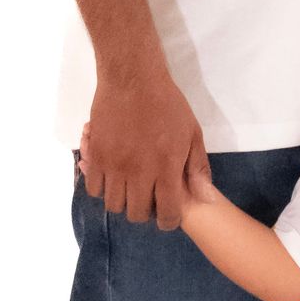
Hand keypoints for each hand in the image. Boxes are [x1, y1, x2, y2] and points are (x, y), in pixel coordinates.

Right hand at [78, 71, 207, 230]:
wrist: (133, 79)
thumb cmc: (167, 104)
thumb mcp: (192, 133)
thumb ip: (197, 167)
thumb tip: (205, 198)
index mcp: (167, 167)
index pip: (167, 212)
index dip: (168, 221)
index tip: (167, 216)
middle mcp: (139, 171)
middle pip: (137, 213)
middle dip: (145, 212)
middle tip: (147, 199)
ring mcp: (115, 164)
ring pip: (114, 204)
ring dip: (123, 201)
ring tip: (129, 188)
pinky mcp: (96, 155)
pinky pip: (94, 188)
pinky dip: (103, 188)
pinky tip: (112, 177)